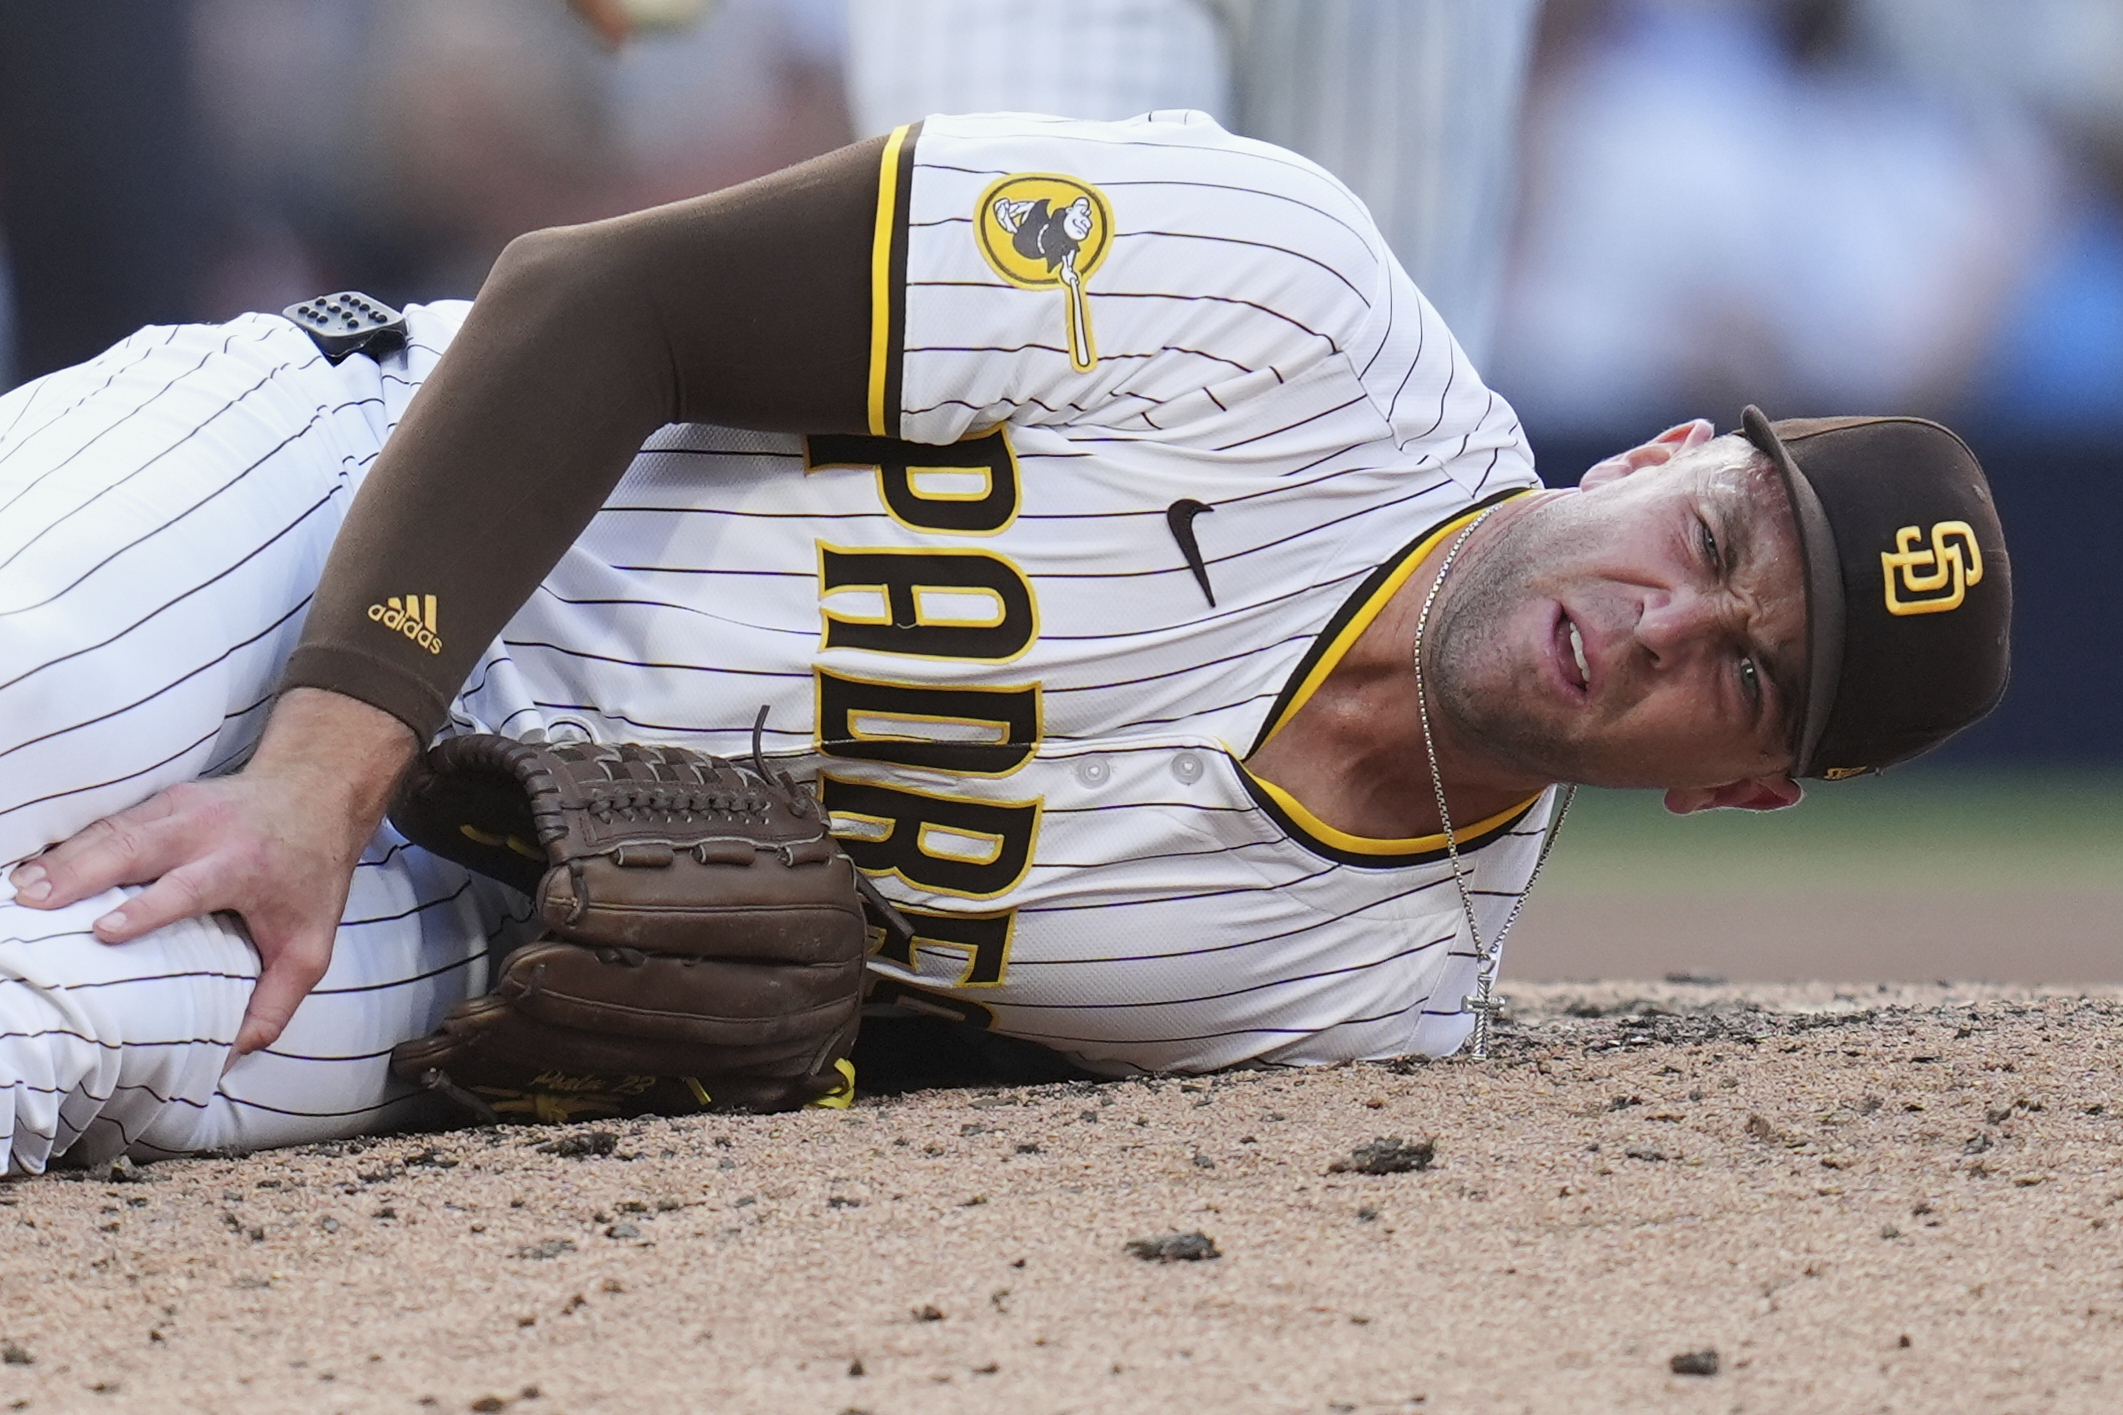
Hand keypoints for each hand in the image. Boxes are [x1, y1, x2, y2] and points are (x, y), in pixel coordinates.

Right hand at [6, 690, 416, 1054]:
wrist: (316, 792)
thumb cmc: (310, 876)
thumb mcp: (310, 943)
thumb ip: (277, 1001)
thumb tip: (233, 1057)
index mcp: (244, 866)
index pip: (190, 886)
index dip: (148, 909)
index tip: (104, 931)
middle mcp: (207, 832)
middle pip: (136, 847)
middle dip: (82, 872)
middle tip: (34, 903)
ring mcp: (179, 809)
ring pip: (112, 830)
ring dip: (63, 859)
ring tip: (21, 891)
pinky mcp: (160, 801)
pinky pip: (107, 821)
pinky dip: (69, 843)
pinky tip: (35, 867)